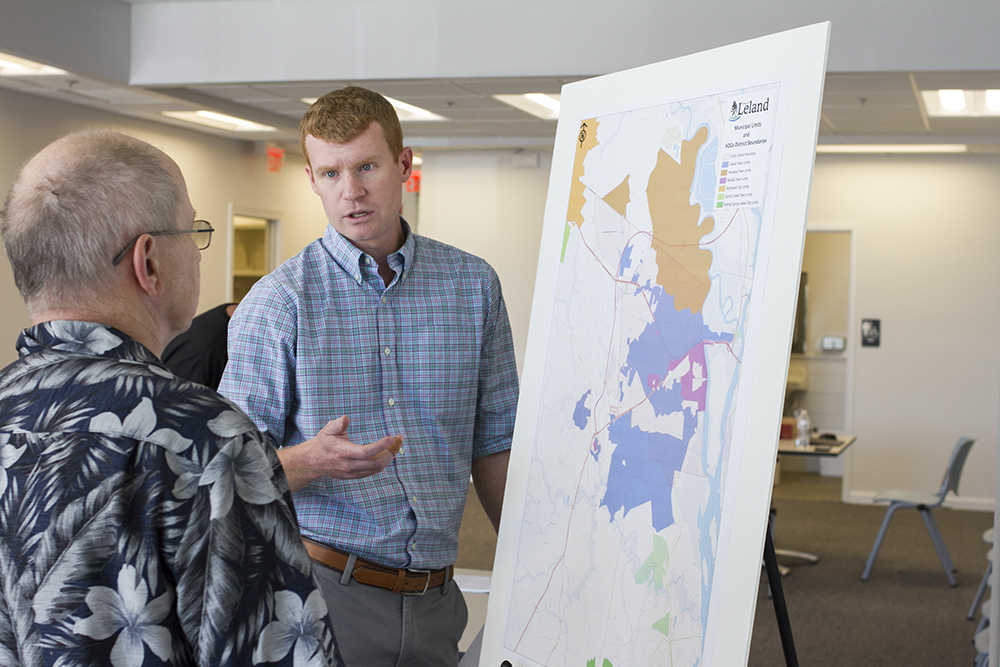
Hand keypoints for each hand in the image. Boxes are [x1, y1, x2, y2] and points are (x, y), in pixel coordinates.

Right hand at [278, 415, 401, 490]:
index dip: (382, 446)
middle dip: (391, 451)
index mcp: (344, 453)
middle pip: (377, 463)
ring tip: (395, 445)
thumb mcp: (328, 429)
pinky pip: (373, 472)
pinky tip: (387, 453)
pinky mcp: (354, 476)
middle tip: (399, 439)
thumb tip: (346, 418)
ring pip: (377, 468)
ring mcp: (352, 473)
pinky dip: (382, 463)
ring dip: (389, 457)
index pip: (367, 452)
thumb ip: (338, 424)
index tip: (393, 437)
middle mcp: (349, 465)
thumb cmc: (324, 442)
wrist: (313, 462)